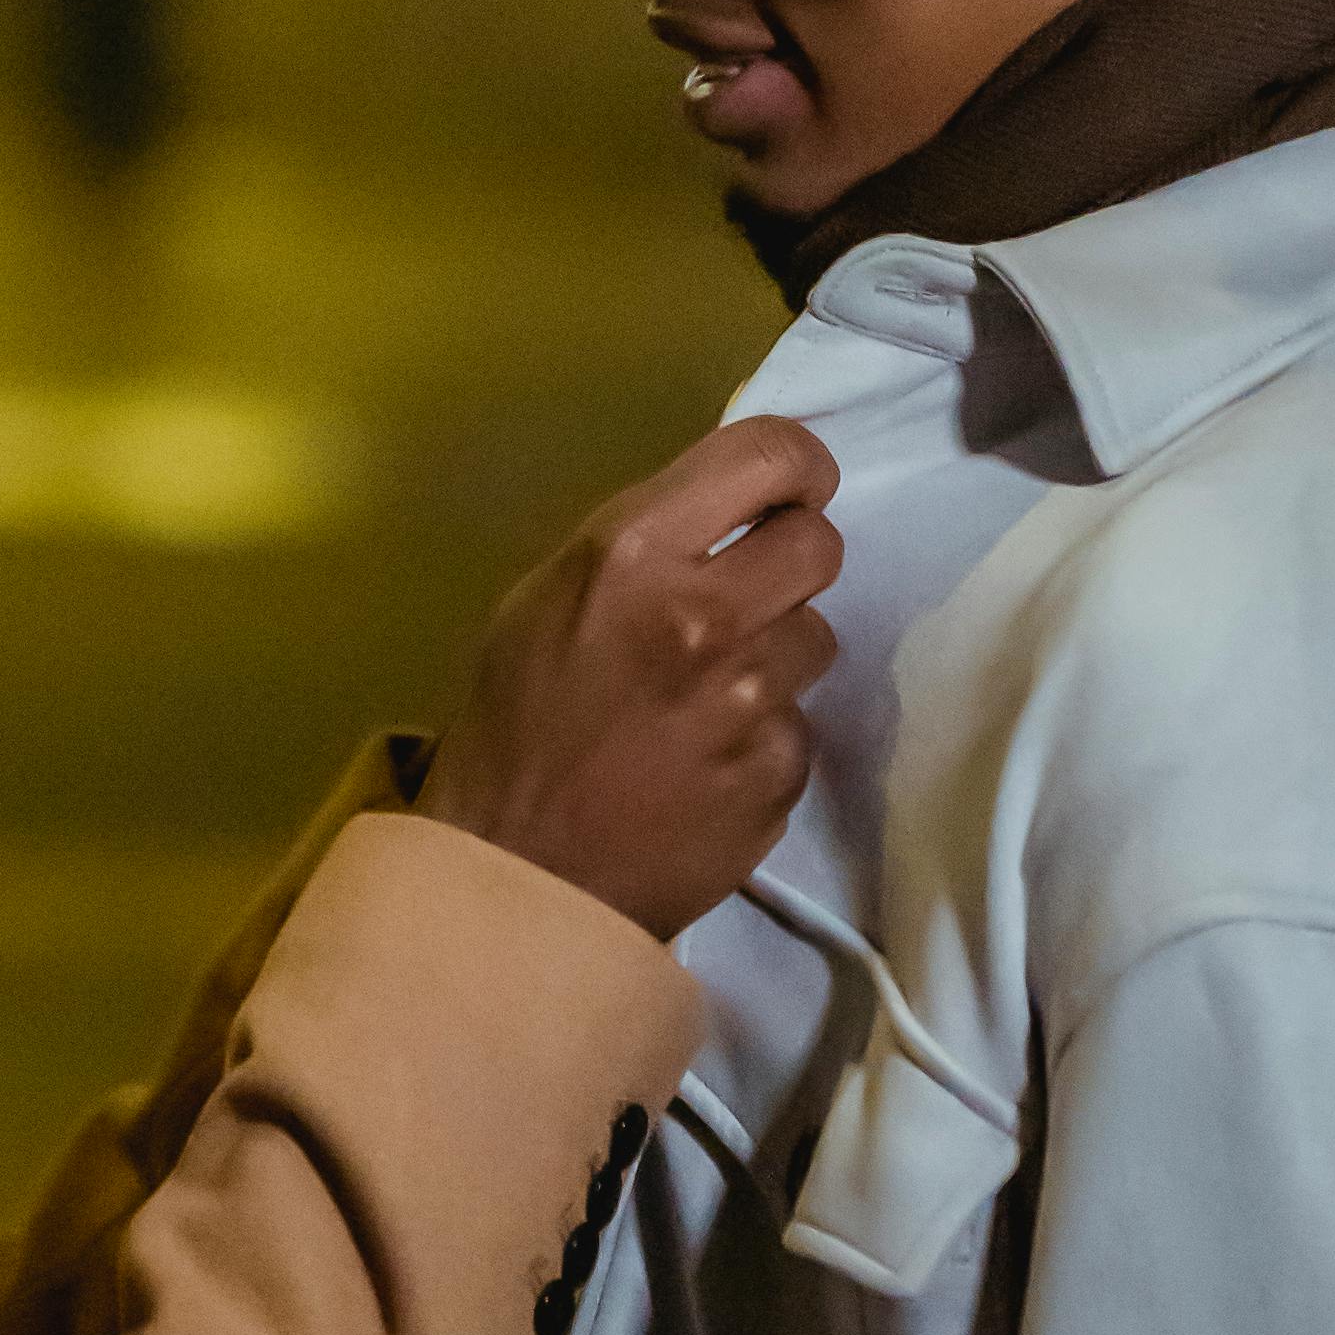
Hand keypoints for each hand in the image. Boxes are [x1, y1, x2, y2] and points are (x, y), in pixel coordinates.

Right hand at [421, 417, 840, 941]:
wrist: (518, 877)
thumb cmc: (515, 721)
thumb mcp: (547, 596)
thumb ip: (645, 544)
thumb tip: (727, 517)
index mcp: (635, 552)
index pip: (769, 457)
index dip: (797, 464)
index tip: (792, 487)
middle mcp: (706, 615)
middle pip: (819, 545)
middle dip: (790, 559)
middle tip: (748, 591)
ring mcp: (752, 702)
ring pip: (818, 636)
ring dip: (777, 652)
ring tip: (712, 691)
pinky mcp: (778, 775)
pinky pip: (800, 726)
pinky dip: (765, 737)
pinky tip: (709, 762)